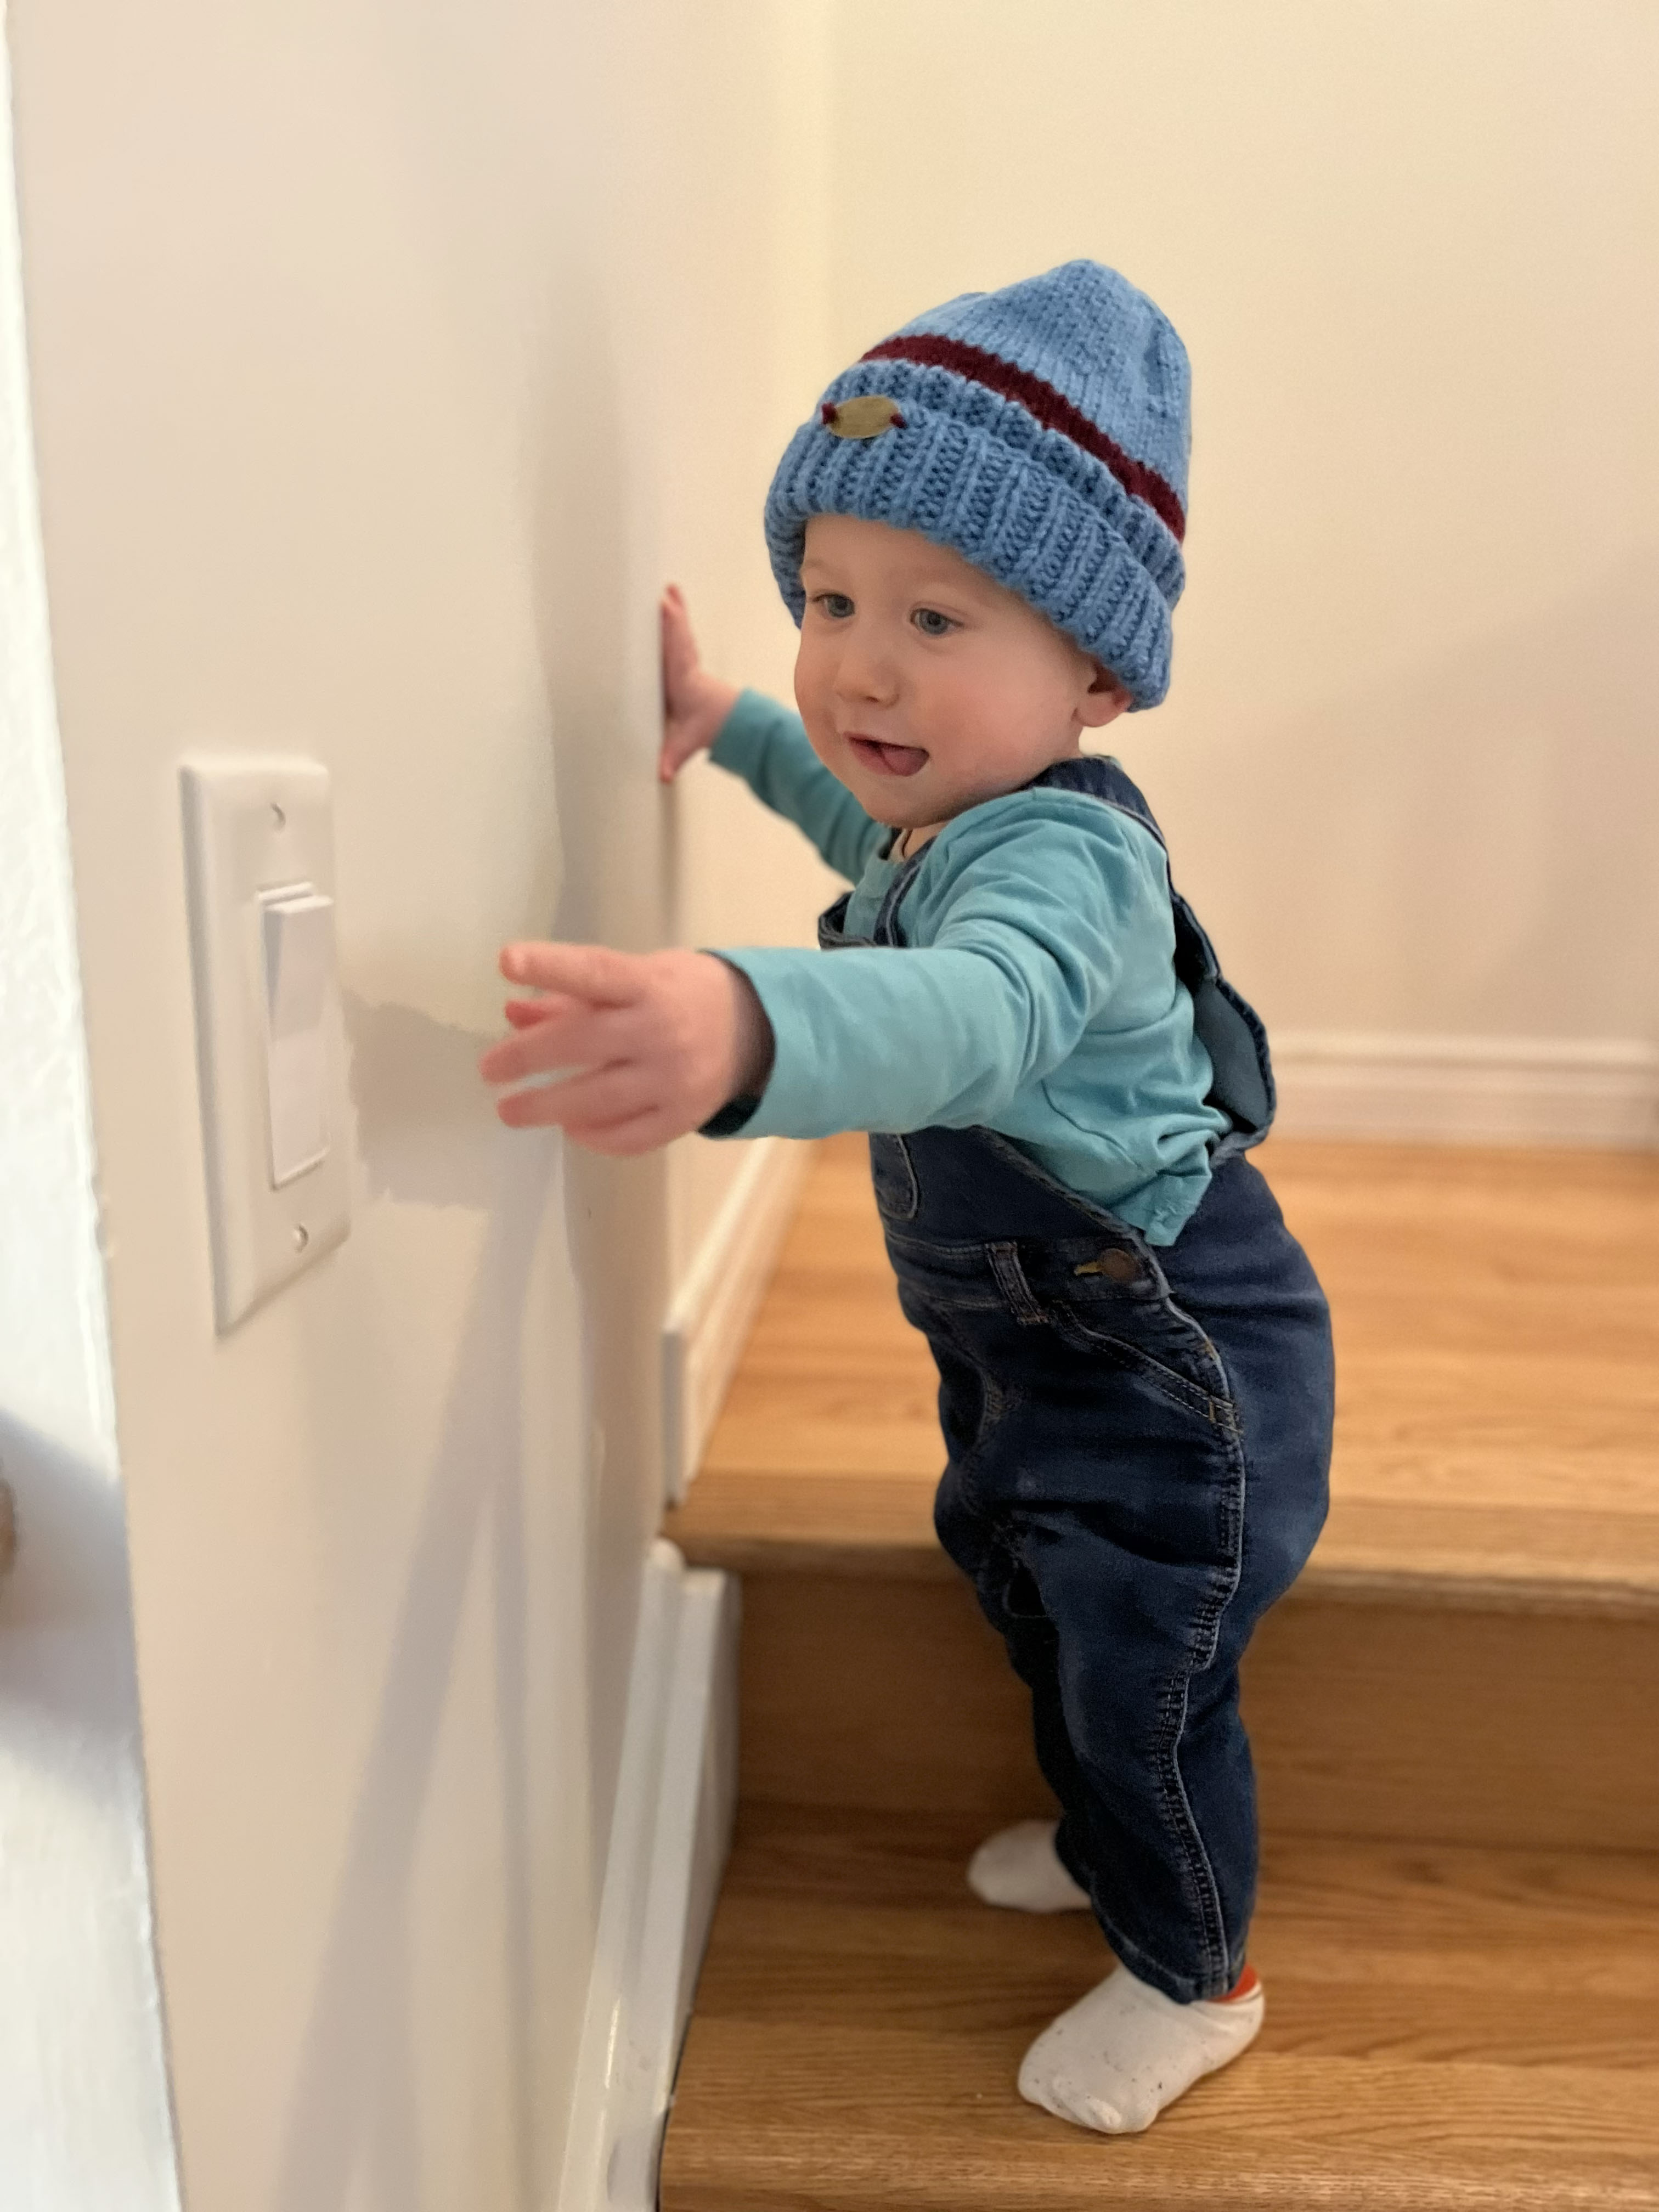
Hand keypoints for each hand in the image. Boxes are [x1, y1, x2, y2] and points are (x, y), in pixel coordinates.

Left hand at [478, 941, 773, 1154]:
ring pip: (598, 1099)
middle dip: (527, 1057)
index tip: (506, 961)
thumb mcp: (637, 977)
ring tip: (510, 1110)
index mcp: (650, 984)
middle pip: (583, 1043)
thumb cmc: (682, 994)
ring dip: (546, 1107)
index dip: (550, 966)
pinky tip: (570, 1127)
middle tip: (489, 1069)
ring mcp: (675, 1079)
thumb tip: (511, 1012)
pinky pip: (628, 1137)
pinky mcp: (684, 1118)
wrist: (758, 1032)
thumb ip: (573, 996)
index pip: (595, 972)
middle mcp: (662, 1030)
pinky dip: (593, 1136)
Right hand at [659, 584, 739, 781]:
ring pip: (678, 630)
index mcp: (682, 681)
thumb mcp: (687, 742)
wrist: (723, 718)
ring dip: (672, 609)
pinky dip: (673, 613)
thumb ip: (672, 757)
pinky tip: (670, 595)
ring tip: (665, 587)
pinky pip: (677, 631)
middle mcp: (684, 665)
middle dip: (669, 616)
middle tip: (660, 593)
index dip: (670, 633)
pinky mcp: (682, 656)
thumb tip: (663, 776)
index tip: (664, 612)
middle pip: (676, 636)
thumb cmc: (702, 726)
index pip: (676, 653)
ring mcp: (684, 658)